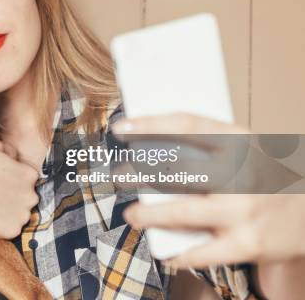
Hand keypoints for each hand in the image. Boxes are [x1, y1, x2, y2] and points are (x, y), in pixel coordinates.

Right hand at [0, 141, 39, 238]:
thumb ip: (3, 146)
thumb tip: (5, 138)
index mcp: (29, 174)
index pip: (27, 179)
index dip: (13, 181)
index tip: (0, 184)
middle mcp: (31, 195)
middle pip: (26, 196)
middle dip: (13, 196)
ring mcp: (24, 214)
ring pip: (20, 212)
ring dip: (9, 210)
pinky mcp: (14, 229)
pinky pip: (12, 227)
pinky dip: (2, 224)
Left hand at [112, 113, 304, 266]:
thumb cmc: (260, 177)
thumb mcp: (243, 150)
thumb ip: (205, 148)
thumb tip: (147, 148)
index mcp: (239, 140)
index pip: (187, 124)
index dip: (149, 125)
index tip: (121, 127)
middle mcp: (243, 172)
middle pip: (178, 170)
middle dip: (139, 173)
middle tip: (118, 175)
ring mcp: (244, 209)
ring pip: (181, 212)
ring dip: (149, 215)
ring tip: (132, 215)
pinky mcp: (248, 243)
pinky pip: (201, 251)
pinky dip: (178, 254)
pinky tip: (165, 253)